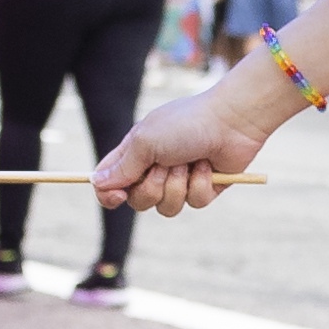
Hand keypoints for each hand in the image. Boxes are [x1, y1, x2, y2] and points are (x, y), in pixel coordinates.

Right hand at [92, 66, 290, 214]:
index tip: (118, 196)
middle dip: (151, 188)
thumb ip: (121, 167)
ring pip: (167, 208)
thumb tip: (96, 183)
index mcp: (136, 153)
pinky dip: (200, 184)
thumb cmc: (185, 124)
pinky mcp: (204, 188)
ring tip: (188, 162)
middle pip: (138, 201)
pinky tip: (207, 165)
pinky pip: (194, 203)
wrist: (231, 120)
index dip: (109, 194)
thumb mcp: (146, 142)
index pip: (110, 182)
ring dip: (177, 186)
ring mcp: (180, 180)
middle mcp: (155, 168)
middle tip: (165, 166)